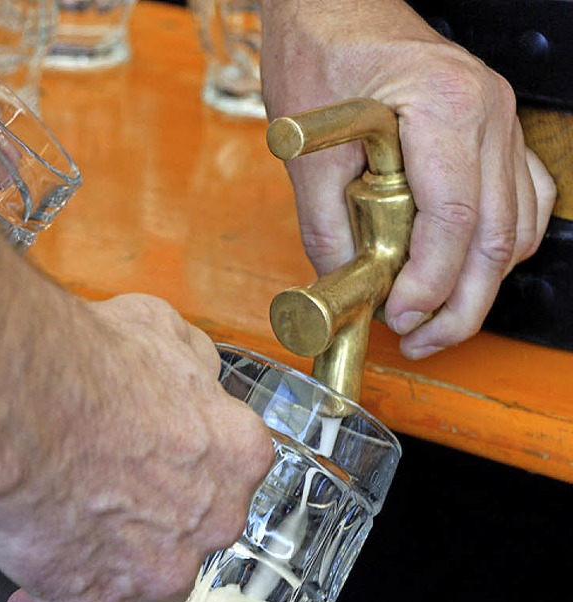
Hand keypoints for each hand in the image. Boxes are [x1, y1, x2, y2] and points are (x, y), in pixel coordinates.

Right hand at [0, 295, 273, 601]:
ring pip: (155, 590)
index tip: (165, 464)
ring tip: (76, 547)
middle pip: (198, 535)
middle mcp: (211, 519)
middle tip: (114, 494)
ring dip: (123, 574)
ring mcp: (158, 570)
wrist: (29, 396)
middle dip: (161, 519)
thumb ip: (195, 365)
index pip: (232, 475)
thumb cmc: (92, 360)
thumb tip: (197, 375)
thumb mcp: (166, 333)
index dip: (193, 468)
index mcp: (236, 455)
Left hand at [260, 0, 555, 358]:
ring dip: (481, 288)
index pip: (454, 223)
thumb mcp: (307, 148)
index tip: (399, 318)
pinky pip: (522, 205)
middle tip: (420, 340)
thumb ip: (325, 225)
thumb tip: (347, 287)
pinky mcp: (495, 135)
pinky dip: (498, 251)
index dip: (429, 285)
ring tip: (437, 322)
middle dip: (460, 307)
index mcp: (444, 109)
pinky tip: (468, 274)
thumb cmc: (322, 53)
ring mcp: (501, 124)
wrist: (335, 6)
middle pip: (496, 240)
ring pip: (515, 231)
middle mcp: (489, 115)